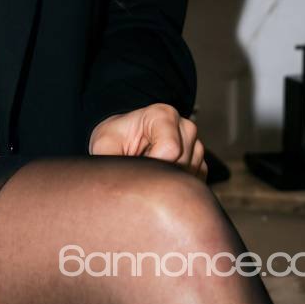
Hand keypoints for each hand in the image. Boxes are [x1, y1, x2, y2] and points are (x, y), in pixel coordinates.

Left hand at [88, 103, 207, 179]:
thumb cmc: (116, 140)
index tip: (137, 166)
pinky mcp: (200, 164)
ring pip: (190, 177)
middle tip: (140, 169)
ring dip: (167, 182)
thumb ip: (110, 158)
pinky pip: (194, 183)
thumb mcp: (104, 145)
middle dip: (159, 174)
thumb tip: (114, 184)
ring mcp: (196, 146)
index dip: (152, 165)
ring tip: (149, 171)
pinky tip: (161, 178)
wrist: (125, 140)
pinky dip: (176, 187)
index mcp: (163, 115)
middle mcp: (185, 127)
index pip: (171, 149)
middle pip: (181, 165)